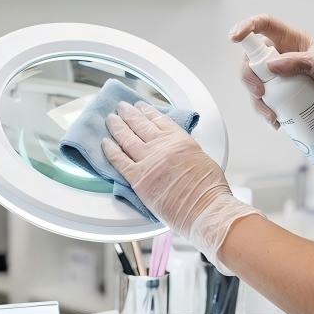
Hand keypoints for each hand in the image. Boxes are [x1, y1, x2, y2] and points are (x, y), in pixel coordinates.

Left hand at [102, 101, 261, 271]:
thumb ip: (185, 151)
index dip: (147, 112)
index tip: (141, 106)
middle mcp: (162, 146)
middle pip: (140, 125)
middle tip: (121, 107)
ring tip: (110, 119)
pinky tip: (104, 142)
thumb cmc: (209, 189)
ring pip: (127, 138)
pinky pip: (119, 160)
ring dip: (117, 126)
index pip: (159, 120)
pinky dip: (110, 150)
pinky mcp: (137, 178)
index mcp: (180, 139)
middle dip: (129, 114)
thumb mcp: (202, 158)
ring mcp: (148, 161)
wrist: (204, 207)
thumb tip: (177, 151)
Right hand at [229, 14, 313, 127]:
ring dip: (257, 101)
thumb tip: (270, 66)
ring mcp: (280, 76)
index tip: (234, 38)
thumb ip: (296, 62)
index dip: (246, 28)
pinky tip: (275, 121)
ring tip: (271, 115)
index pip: (263, 26)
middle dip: (249, 78)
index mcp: (290, 40)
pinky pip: (266, 101)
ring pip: (255, 84)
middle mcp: (281, 56)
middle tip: (259, 93)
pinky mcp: (283, 94)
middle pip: (251, 61)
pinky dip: (266, 112)